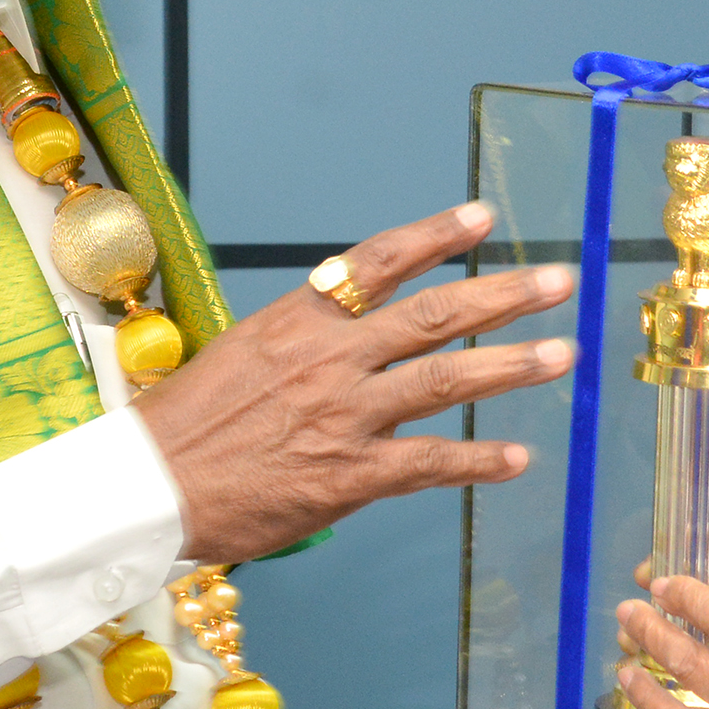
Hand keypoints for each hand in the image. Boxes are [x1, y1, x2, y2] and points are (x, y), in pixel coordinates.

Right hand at [133, 202, 576, 564]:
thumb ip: (305, 341)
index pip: (377, 263)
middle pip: (433, 314)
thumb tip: (352, 331)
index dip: (436, 236)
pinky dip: (479, 461)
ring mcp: (344, 416)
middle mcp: (329, 360)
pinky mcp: (349, 475)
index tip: (483, 218)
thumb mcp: (241, 354)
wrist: (145, 491)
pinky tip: (518, 458)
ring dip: (512, 365)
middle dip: (504, 294)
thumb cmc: (184, 427)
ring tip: (562, 354)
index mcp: (298, 322)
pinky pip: (429, 463)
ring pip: (445, 379)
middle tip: (559, 282)